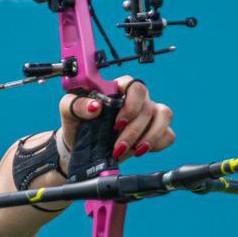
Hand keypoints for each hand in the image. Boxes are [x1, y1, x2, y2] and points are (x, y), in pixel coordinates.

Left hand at [58, 74, 174, 163]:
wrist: (80, 147)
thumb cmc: (77, 123)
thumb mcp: (69, 111)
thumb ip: (77, 104)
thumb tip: (95, 106)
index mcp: (118, 89)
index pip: (135, 86)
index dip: (130, 105)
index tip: (116, 124)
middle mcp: (137, 99)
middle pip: (148, 107)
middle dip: (134, 130)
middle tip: (118, 146)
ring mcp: (148, 114)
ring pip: (164, 116)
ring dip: (150, 136)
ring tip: (134, 150)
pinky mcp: (155, 132)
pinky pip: (168, 134)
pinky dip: (157, 144)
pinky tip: (140, 150)